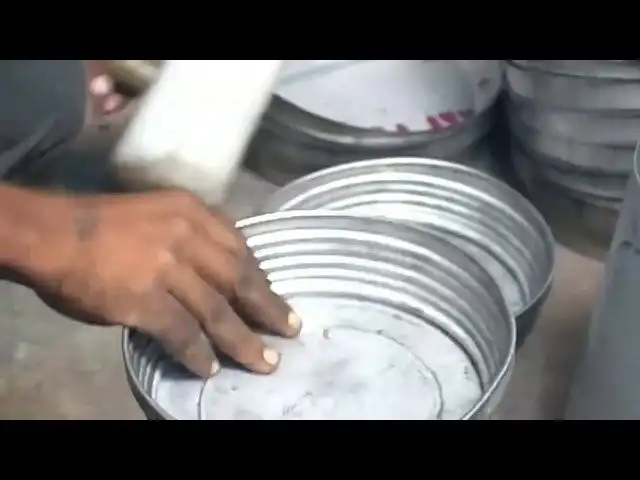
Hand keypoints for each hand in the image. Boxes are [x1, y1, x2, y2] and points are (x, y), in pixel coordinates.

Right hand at [30, 189, 301, 376]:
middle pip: (240, 279)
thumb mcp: (157, 213)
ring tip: (264, 362)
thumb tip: (213, 272)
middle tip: (291, 329)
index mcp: (193, 212)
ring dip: (244, 341)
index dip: (260, 277)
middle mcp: (189, 237)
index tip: (273, 296)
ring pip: (219, 311)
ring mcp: (169, 269)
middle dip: (268, 308)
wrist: (53, 233)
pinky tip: (209, 368)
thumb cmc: (100, 223)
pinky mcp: (147, 299)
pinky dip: (198, 353)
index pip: (240, 249)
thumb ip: (189, 236)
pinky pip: (183, 333)